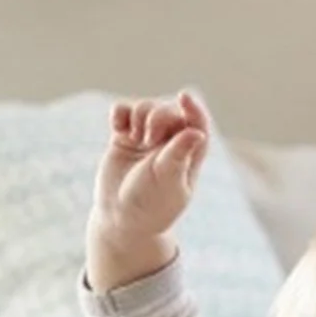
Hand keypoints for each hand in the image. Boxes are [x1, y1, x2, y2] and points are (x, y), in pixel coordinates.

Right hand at [86, 90, 210, 292]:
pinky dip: (120, 114)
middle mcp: (170, 142)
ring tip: (135, 138)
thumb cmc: (150, 205)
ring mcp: (146, 138)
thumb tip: (197, 132)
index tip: (184, 98)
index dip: (193, 108)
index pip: (197, 123)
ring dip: (139, 114)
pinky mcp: (124, 137)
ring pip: (145, 107)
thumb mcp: (167, 183)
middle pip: (169, 111)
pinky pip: (123, 111)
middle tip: (148, 138)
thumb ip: (178, 156)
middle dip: (158, 116)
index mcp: (190, 153)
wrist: (120, 218)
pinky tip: (118, 127)